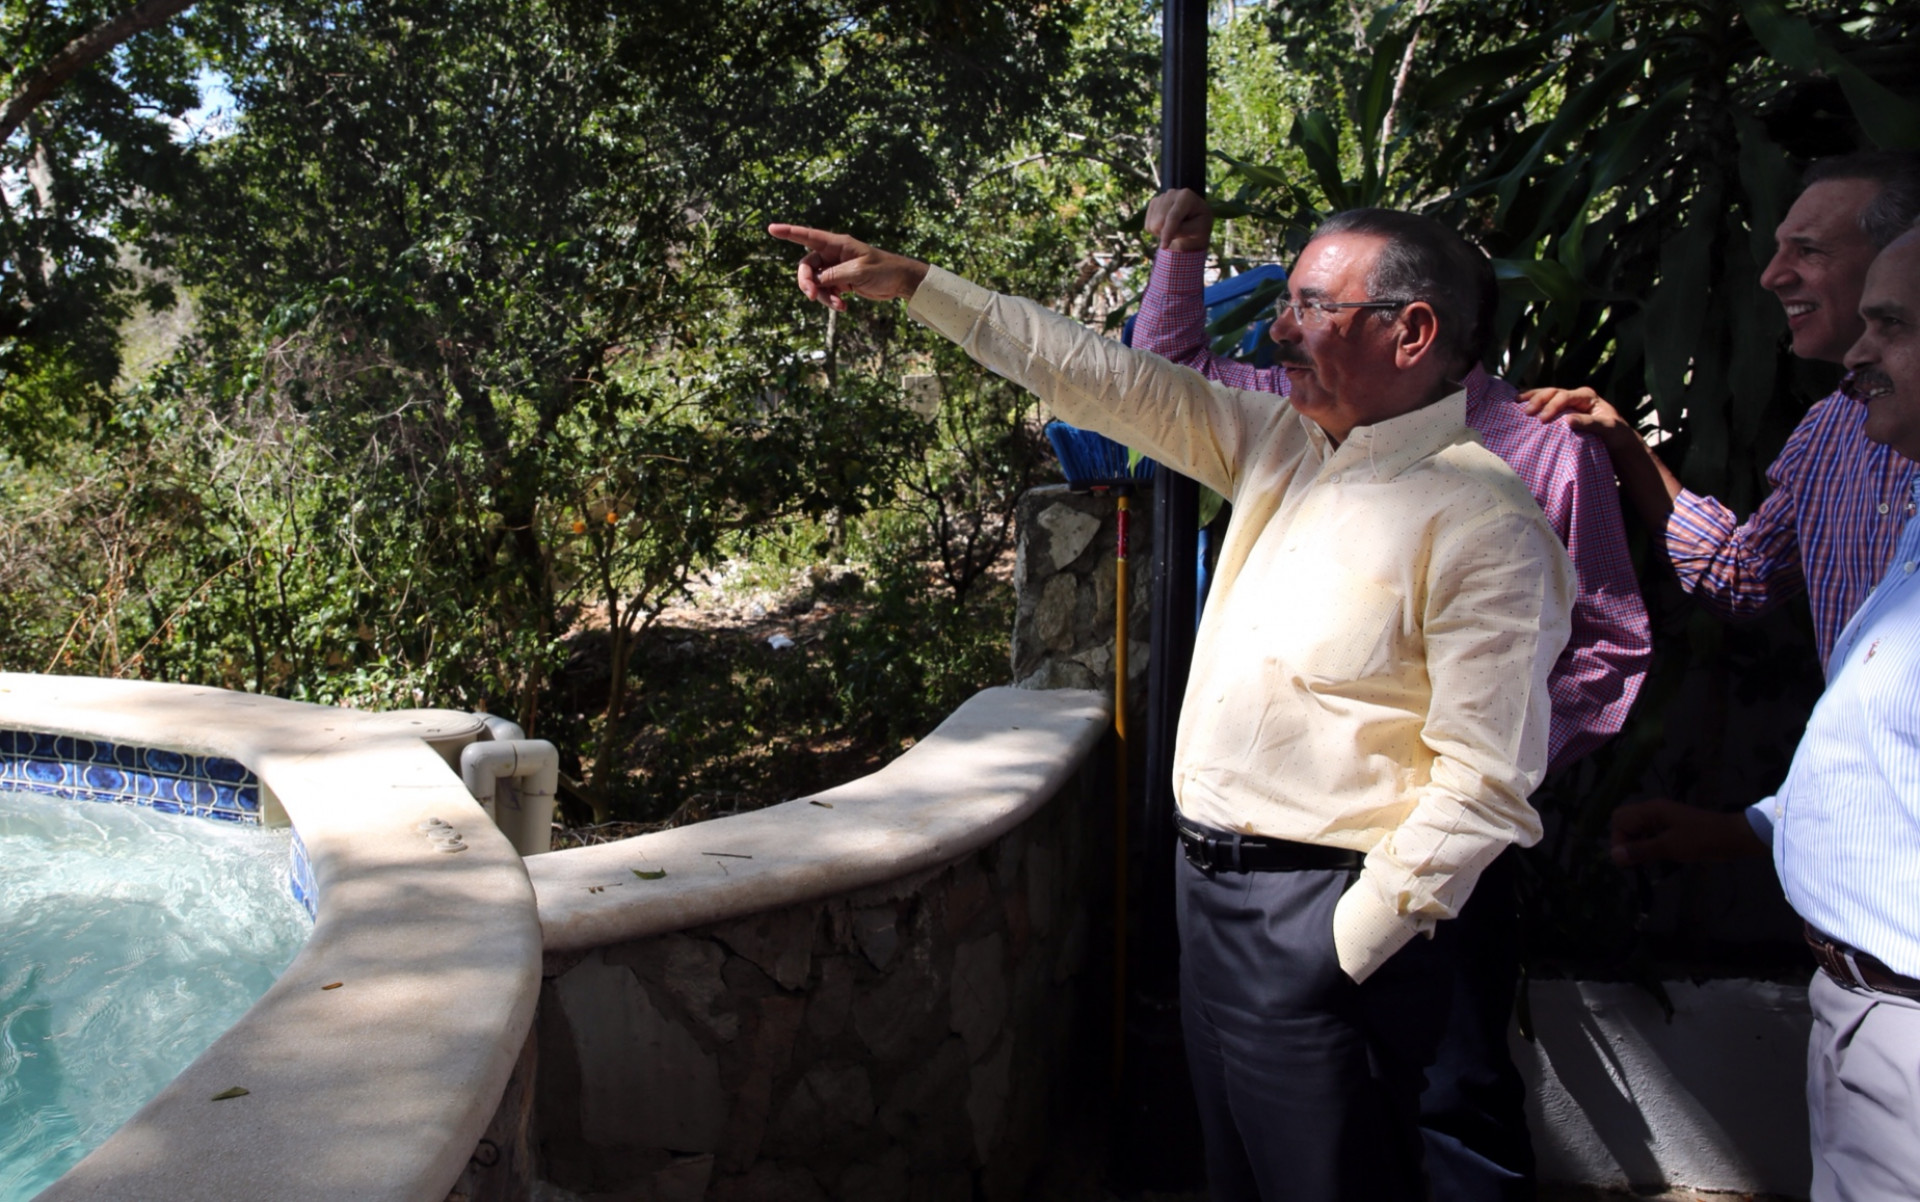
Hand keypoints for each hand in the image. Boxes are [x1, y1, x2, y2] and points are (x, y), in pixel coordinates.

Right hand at [766, 224, 928, 311]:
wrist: (899, 281)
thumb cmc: (883, 269)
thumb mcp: (859, 271)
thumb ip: (835, 274)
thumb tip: (816, 280)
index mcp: (837, 244)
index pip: (808, 236)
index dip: (789, 232)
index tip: (771, 229)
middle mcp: (833, 254)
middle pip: (807, 267)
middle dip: (807, 282)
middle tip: (811, 296)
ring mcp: (835, 269)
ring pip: (816, 283)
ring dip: (822, 296)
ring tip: (838, 305)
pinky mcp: (840, 282)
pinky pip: (826, 291)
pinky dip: (831, 300)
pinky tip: (843, 306)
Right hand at [1144, 188, 1213, 253]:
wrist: (1194, 220)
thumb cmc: (1199, 225)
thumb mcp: (1199, 229)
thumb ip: (1184, 230)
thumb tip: (1165, 234)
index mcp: (1186, 196)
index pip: (1173, 216)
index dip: (1167, 232)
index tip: (1163, 247)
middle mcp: (1171, 193)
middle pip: (1160, 221)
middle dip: (1167, 233)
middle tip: (1179, 234)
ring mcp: (1161, 197)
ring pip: (1153, 224)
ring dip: (1163, 233)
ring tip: (1175, 229)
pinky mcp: (1153, 204)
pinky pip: (1148, 225)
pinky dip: (1157, 231)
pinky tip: (1167, 226)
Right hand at [1519, 386, 1638, 450]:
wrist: (1617, 441)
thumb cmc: (1615, 434)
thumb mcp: (1607, 428)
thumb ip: (1589, 423)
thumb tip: (1567, 420)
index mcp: (1586, 396)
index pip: (1564, 396)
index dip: (1552, 406)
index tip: (1542, 420)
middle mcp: (1575, 396)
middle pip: (1552, 392)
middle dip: (1538, 400)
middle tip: (1527, 413)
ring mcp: (1567, 403)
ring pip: (1546, 394)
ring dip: (1531, 398)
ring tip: (1517, 403)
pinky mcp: (1561, 411)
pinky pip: (1545, 404)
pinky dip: (1532, 403)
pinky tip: (1520, 405)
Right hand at [1610, 799, 1766, 865]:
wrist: (1734, 838)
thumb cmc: (1702, 839)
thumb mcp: (1669, 847)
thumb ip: (1640, 850)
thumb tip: (1613, 856)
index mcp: (1650, 810)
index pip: (1619, 820)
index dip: (1618, 840)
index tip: (1629, 860)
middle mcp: (1653, 811)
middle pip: (1624, 822)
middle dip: (1624, 841)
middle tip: (1635, 861)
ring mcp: (1662, 819)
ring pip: (1637, 829)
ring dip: (1636, 845)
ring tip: (1644, 863)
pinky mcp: (1671, 828)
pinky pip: (1649, 834)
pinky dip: (1647, 846)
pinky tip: (1655, 858)